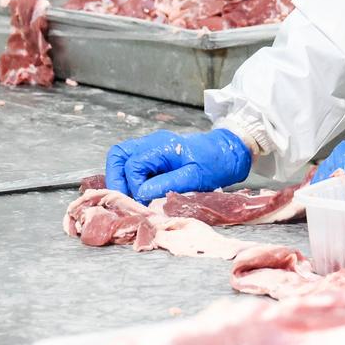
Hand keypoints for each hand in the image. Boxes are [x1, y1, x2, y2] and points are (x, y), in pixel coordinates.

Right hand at [105, 128, 253, 201]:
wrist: (228, 153)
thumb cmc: (214, 163)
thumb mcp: (194, 177)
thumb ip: (166, 184)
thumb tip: (141, 194)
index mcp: (162, 146)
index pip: (133, 164)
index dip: (133, 186)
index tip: (142, 201)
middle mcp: (152, 142)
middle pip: (118, 155)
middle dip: (116, 179)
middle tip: (122, 199)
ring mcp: (151, 147)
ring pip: (121, 157)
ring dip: (119, 178)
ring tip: (125, 197)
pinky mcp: (154, 155)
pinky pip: (132, 162)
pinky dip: (128, 177)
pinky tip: (135, 191)